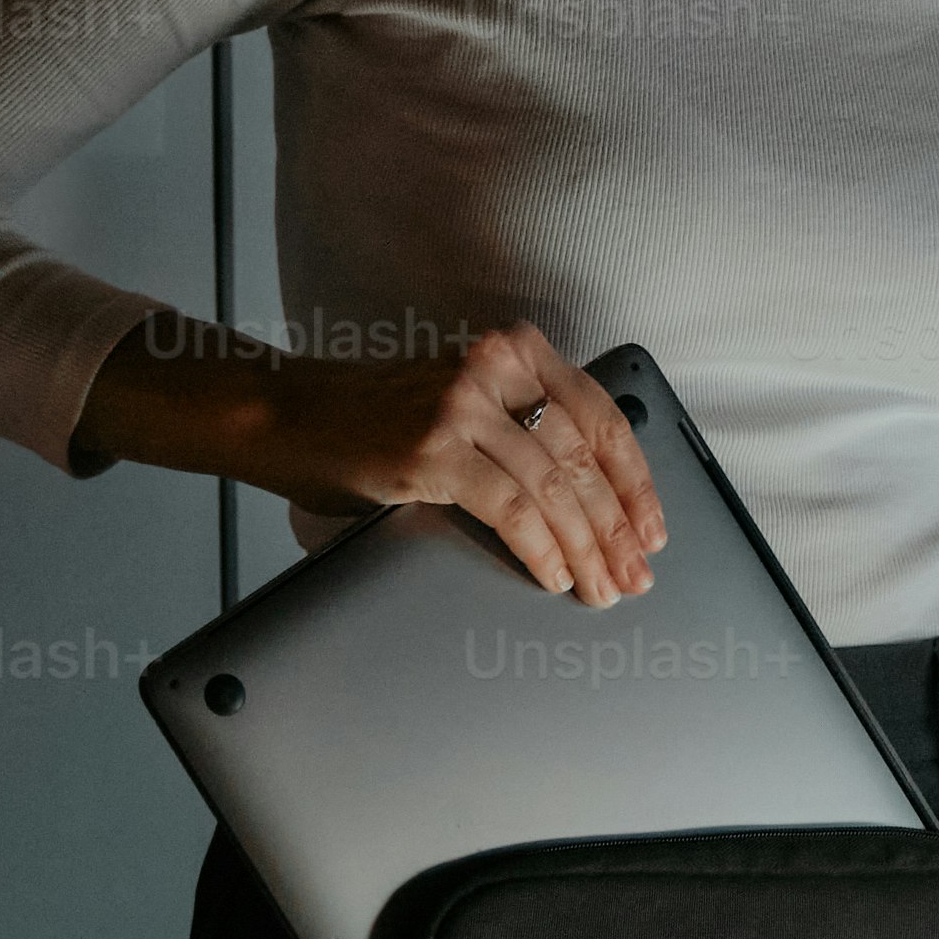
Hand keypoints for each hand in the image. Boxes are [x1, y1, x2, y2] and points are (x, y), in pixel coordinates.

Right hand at [78, 313, 663, 603]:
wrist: (286, 412)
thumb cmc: (371, 414)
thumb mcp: (460, 399)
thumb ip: (518, 424)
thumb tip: (588, 495)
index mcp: (513, 349)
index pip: (599, 416)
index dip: (635, 480)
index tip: (652, 526)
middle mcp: (495, 367)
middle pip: (583, 458)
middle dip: (616, 527)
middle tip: (635, 576)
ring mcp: (463, 407)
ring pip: (553, 489)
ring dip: (586, 550)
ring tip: (602, 589)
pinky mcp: (433, 450)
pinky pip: (510, 509)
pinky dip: (541, 549)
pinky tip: (554, 577)